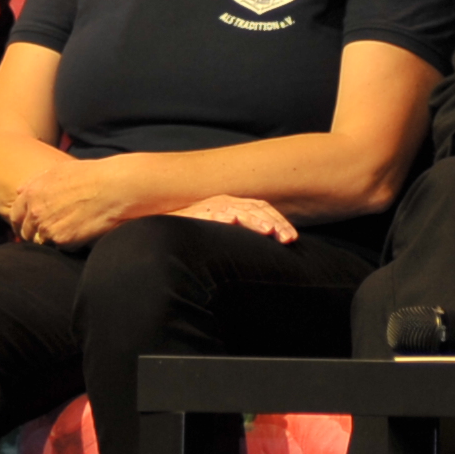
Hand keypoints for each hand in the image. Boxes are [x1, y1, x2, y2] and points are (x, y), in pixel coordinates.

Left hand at [5, 155, 135, 250]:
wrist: (113, 188)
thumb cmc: (90, 175)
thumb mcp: (58, 170)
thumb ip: (35, 181)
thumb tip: (20, 191)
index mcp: (31, 193)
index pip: (15, 215)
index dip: (20, 222)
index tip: (26, 227)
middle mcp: (35, 211)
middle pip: (26, 232)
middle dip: (34, 234)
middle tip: (48, 233)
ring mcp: (47, 227)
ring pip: (42, 242)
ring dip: (50, 240)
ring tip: (68, 232)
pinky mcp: (63, 240)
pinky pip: (59, 248)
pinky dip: (67, 244)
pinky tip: (80, 234)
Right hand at [169, 192, 298, 244]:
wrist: (162, 229)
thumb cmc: (194, 234)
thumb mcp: (222, 233)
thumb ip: (241, 236)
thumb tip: (267, 250)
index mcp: (234, 205)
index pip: (262, 209)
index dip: (279, 221)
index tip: (292, 239)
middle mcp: (224, 203)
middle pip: (255, 208)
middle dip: (274, 223)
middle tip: (288, 239)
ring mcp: (209, 207)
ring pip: (237, 210)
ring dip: (254, 220)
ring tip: (268, 230)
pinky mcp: (192, 214)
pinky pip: (208, 214)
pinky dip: (220, 216)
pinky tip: (231, 220)